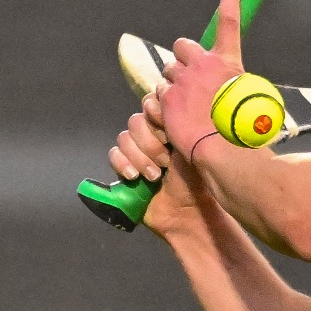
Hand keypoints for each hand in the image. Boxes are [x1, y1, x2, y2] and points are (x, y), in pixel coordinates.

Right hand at [104, 92, 220, 240]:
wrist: (187, 212)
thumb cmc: (197, 180)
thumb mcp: (193, 147)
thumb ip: (178, 122)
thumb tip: (165, 97)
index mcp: (172, 125)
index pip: (152, 104)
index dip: (156, 116)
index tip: (169, 134)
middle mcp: (153, 134)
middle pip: (136, 121)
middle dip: (150, 143)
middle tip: (166, 162)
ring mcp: (137, 151)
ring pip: (124, 138)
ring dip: (140, 157)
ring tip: (155, 176)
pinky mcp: (125, 166)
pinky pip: (114, 155)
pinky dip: (123, 164)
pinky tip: (135, 177)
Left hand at [157, 0, 244, 155]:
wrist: (222, 149)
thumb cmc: (243, 131)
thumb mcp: (250, 100)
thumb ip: (235, 86)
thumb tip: (234, 89)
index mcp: (228, 63)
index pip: (231, 21)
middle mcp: (204, 65)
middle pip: (183, 47)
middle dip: (183, 59)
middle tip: (189, 79)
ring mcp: (182, 80)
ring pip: (168, 73)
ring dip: (173, 86)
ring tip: (186, 109)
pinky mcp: (165, 98)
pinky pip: (157, 96)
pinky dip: (163, 107)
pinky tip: (176, 121)